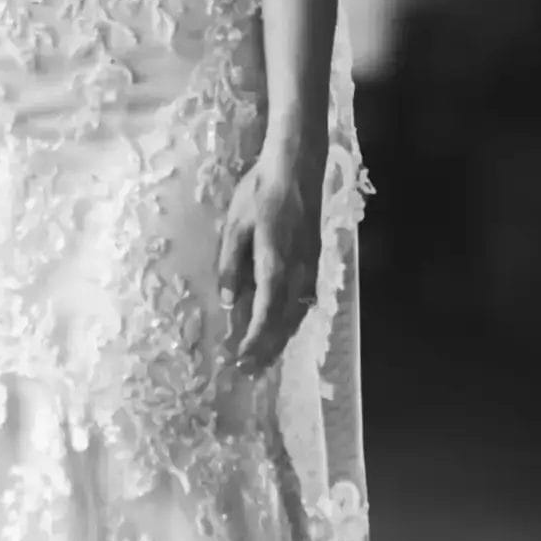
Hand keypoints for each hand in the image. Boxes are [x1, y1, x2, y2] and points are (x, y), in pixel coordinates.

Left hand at [216, 150, 323, 376]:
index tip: (240, 360)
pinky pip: (305, 300)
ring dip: (281, 339)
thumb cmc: (260, 192)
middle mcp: (297, 271)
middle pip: (285, 321)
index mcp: (275, 263)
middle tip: (250, 372)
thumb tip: (226, 301)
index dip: (254, 340)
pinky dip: (293, 320)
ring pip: (298, 313)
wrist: (297, 167)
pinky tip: (285, 327)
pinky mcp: (313, 260)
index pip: (265, 312)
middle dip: (267, 349)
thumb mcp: (235, 225)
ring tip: (266, 359)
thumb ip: (230, 265)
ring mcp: (309, 267)